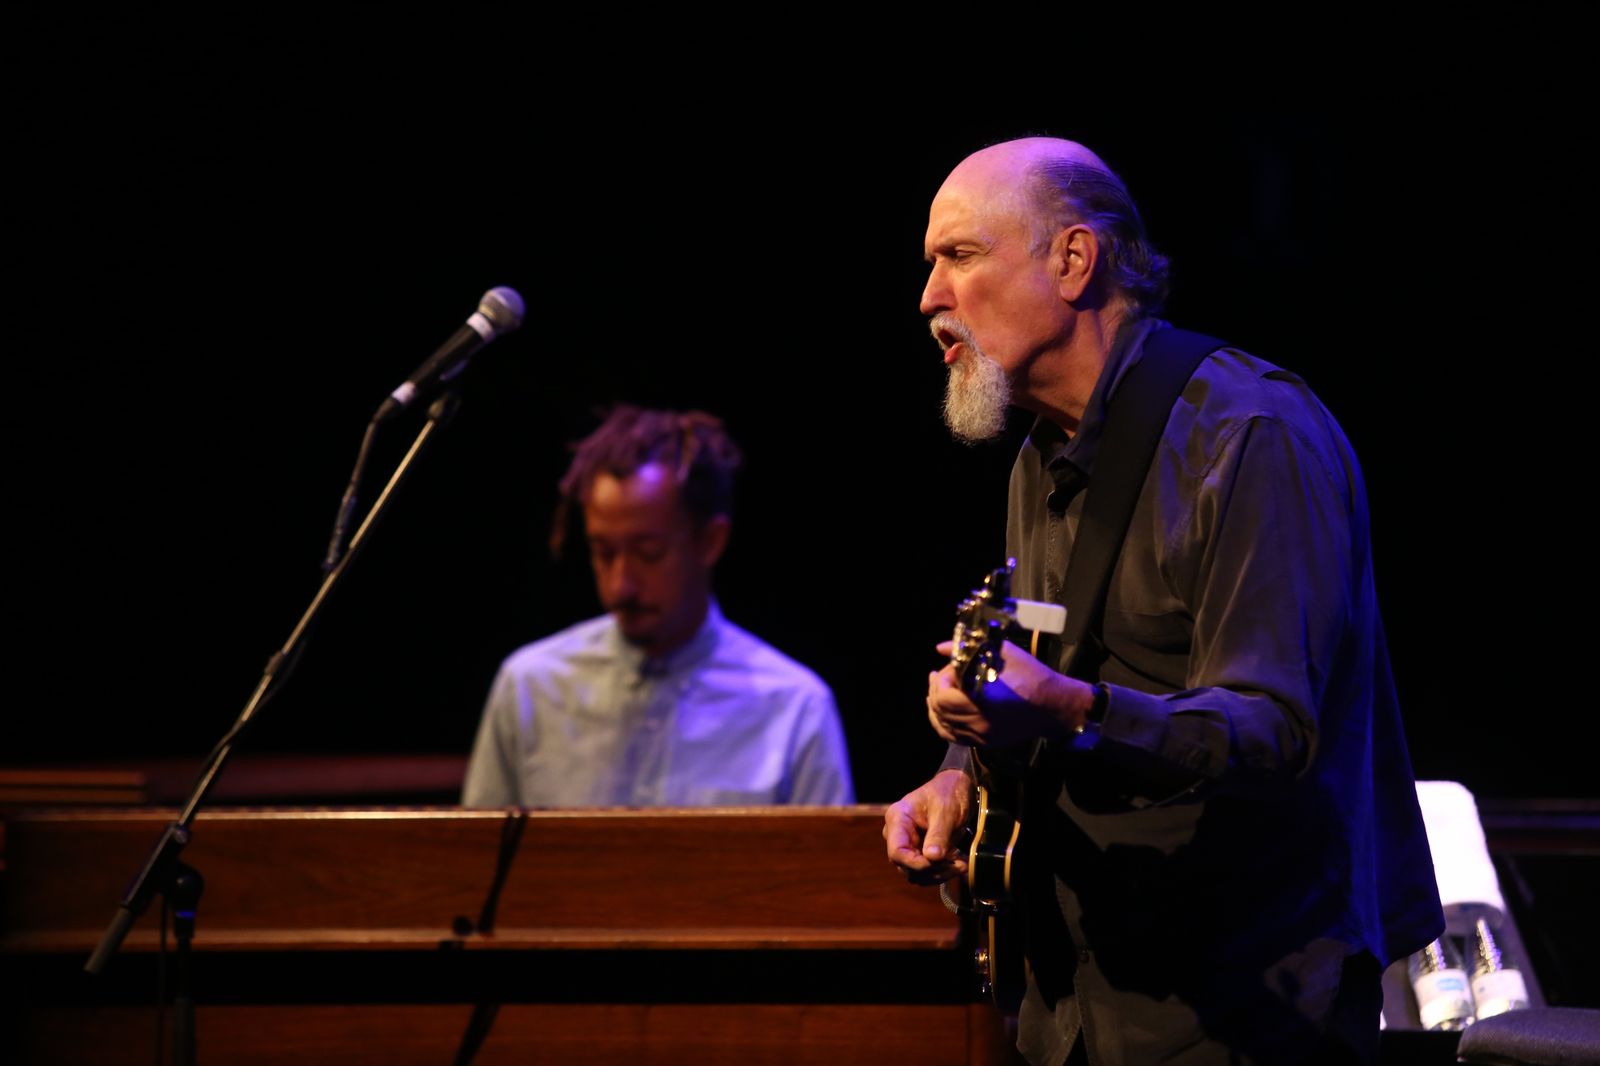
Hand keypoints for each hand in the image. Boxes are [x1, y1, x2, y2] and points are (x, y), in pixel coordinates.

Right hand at [883, 769, 971, 884]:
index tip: (938, 863)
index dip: (915, 864)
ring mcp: (908, 845)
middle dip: (932, 870)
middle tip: (958, 865)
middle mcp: (897, 834)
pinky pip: (926, 872)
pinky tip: (958, 864)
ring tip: (961, 865)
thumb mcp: (945, 810)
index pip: (897, 851)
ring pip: (916, 874)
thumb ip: (938, 834)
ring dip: (939, 874)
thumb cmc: (948, 793)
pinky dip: (942, 872)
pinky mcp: (919, 853)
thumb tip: (932, 858)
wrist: (956, 789)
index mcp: (897, 819)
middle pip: (906, 866)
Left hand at [927, 639, 1090, 746]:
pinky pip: (954, 738)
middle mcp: (978, 722)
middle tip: (938, 676)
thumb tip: (941, 648)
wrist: (1054, 706)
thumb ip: (970, 650)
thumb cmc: (1032, 676)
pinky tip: (942, 713)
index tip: (950, 668)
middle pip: (940, 711)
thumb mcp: (1005, 654)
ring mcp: (981, 736)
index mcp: (982, 700)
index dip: (940, 681)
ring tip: (935, 693)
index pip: (943, 697)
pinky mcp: (985, 742)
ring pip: (943, 727)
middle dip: (935, 691)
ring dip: (935, 708)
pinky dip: (943, 725)